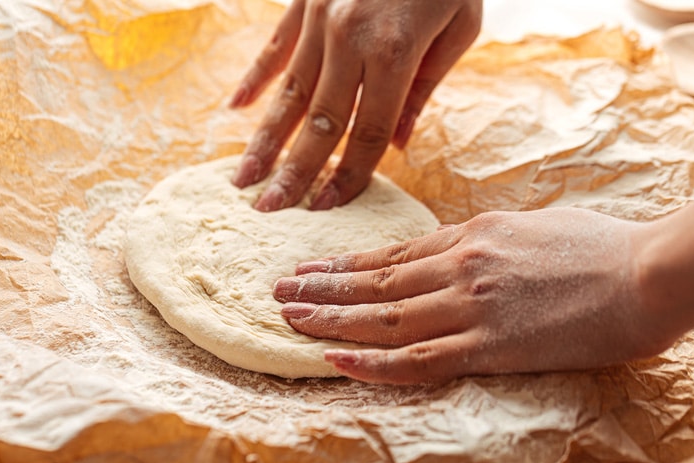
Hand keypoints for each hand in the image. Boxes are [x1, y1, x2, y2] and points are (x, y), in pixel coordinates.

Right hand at [230, 0, 481, 210]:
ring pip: (288, 93)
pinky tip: (235, 110)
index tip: (325, 208)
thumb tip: (398, 145)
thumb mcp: (458, 27)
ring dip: (264, 139)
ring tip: (243, 178)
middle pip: (319, 124)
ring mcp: (320, 20)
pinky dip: (254, 80)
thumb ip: (424, 89)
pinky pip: (274, 48)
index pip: (367, 134)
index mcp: (395, 53)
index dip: (347, 176)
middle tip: (267, 211)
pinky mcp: (303, 1)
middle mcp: (349, 40)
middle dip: (293, 172)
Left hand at [272, 208, 687, 384]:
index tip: (309, 268)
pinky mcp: (491, 345)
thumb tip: (447, 250)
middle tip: (277, 290)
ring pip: (383, 317)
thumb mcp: (526, 227)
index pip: (391, 255)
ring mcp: (471, 305)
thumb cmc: (598, 247)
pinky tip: (336, 358)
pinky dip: (373, 360)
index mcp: (469, 235)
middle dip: (321, 288)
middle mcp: (459, 266)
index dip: (344, 264)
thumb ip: (478, 242)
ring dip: (331, 319)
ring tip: (288, 318)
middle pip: (374, 283)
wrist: (649, 272)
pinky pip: (419, 357)